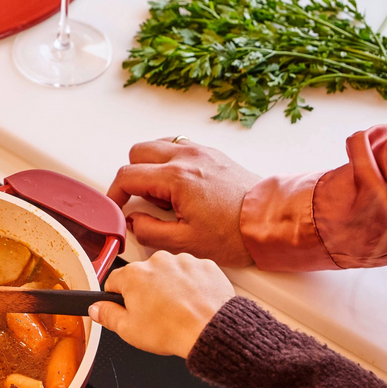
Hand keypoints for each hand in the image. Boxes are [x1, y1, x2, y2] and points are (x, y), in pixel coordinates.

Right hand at [89, 252, 234, 357]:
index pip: (114, 281)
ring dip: (169, 287)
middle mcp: (157, 261)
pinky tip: (192, 303)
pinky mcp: (204, 265)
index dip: (118, 298)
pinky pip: (191, 273)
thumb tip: (96, 308)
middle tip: (154, 314)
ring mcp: (182, 261)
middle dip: (145, 292)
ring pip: (168, 273)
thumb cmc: (172, 330)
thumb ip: (107, 315)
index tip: (126, 308)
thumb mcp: (128, 330)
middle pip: (143, 276)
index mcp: (133, 275)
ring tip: (177, 310)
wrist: (211, 330)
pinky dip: (191, 285)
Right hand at [108, 138, 260, 266]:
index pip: (127, 175)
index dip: (115, 194)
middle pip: (138, 152)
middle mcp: (187, 157)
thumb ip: (149, 232)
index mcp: (176, 178)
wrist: (272, 221)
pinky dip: (170, 160)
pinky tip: (178, 184)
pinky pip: (179, 146)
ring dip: (150, 165)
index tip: (117, 207)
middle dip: (131, 176)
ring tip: (162, 193)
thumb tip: (134, 222)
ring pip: (158, 144)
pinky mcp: (213, 154)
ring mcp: (201, 152)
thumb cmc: (236, 233)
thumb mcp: (185, 242)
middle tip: (140, 201)